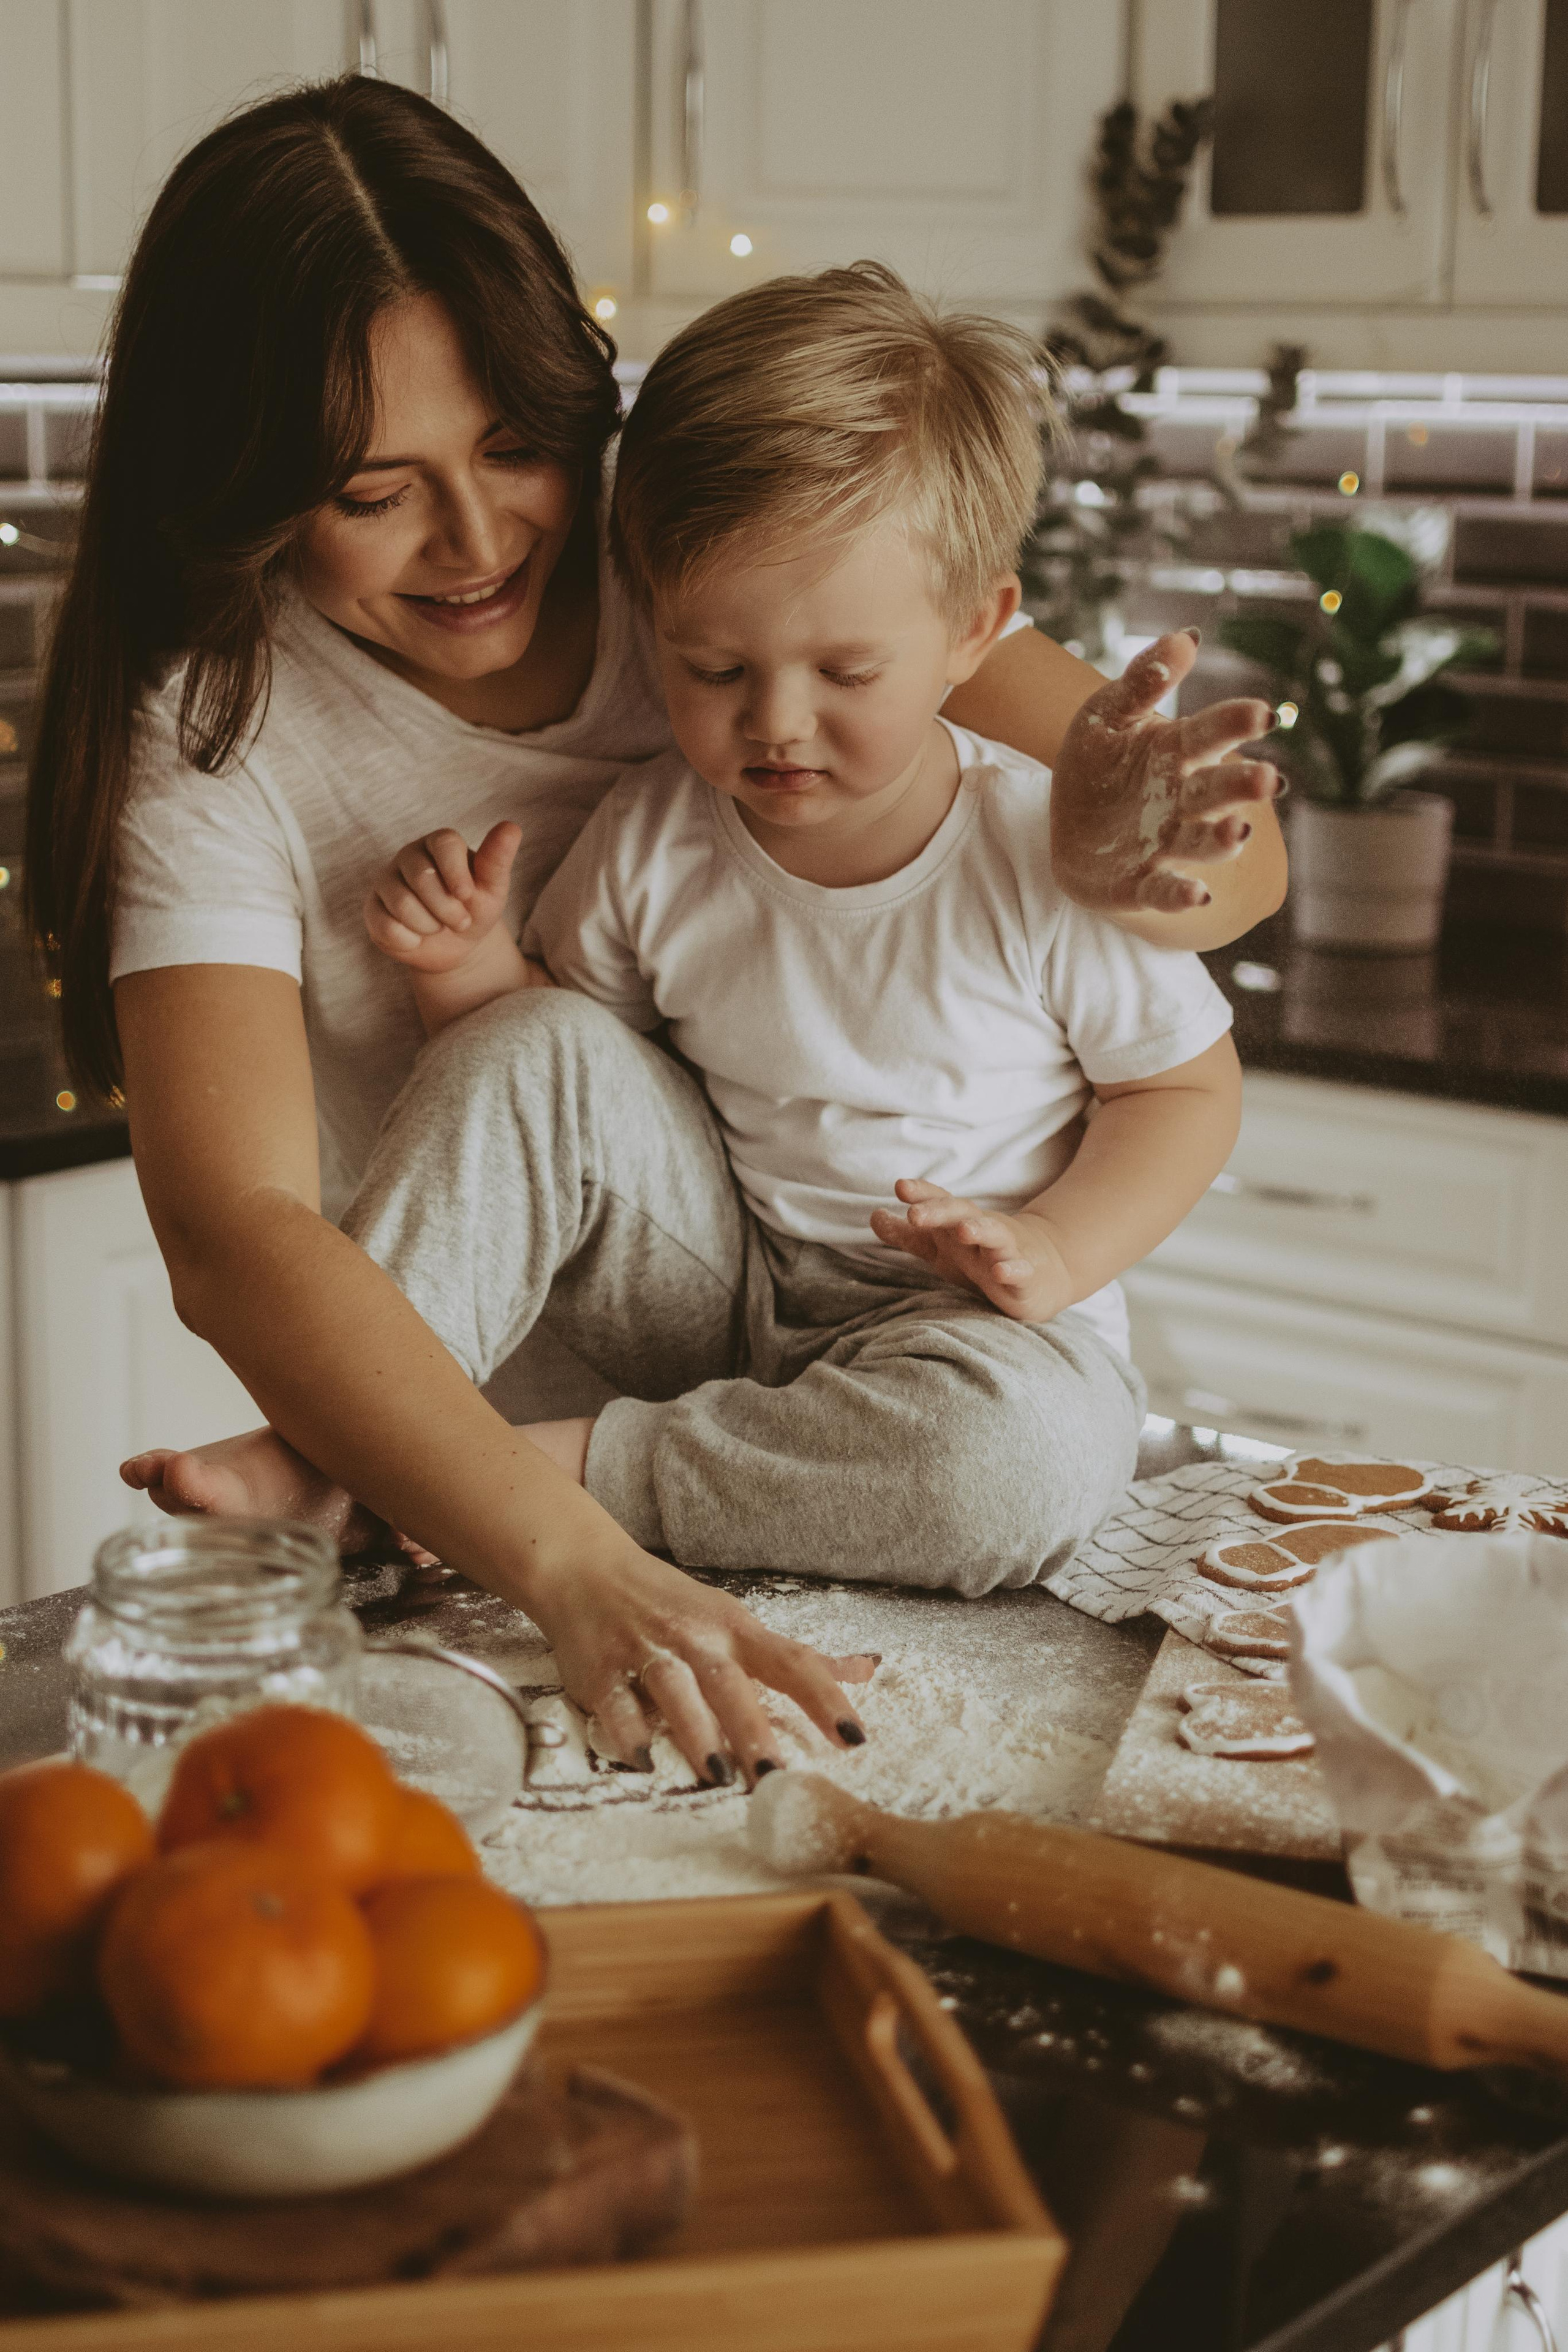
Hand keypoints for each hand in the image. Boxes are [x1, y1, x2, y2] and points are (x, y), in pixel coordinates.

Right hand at [364, 821, 523, 975]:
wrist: (456, 945)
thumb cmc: (474, 908)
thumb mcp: (492, 889)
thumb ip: (497, 859)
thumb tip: (511, 827)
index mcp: (440, 843)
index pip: (444, 843)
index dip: (456, 871)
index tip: (467, 895)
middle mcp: (409, 856)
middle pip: (421, 875)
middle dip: (446, 907)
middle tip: (461, 921)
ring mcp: (387, 881)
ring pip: (401, 903)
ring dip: (429, 925)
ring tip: (439, 926)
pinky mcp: (373, 908)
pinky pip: (386, 926)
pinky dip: (409, 940)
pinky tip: (417, 937)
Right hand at [525, 1536, 877, 1788]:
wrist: (587, 1569)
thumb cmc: (673, 1604)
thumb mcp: (736, 1622)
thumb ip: (795, 1658)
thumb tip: (867, 1671)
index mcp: (734, 1630)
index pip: (792, 1662)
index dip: (825, 1699)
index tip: (854, 1739)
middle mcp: (695, 1639)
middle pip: (731, 1684)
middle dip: (753, 1730)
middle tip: (777, 1777)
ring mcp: (646, 1651)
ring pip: (676, 1691)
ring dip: (696, 1733)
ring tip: (716, 1776)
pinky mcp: (601, 1671)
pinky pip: (616, 1704)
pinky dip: (629, 1732)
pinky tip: (643, 1761)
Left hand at [871, 1178, 1075, 1323]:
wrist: (1041, 1272)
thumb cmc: (980, 1257)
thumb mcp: (941, 1248)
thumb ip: (909, 1236)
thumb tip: (874, 1216)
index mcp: (959, 1223)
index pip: (940, 1202)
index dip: (922, 1193)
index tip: (900, 1187)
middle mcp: (982, 1232)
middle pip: (963, 1214)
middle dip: (940, 1211)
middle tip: (915, 1214)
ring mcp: (1007, 1252)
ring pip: (995, 1236)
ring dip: (979, 1231)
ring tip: (962, 1230)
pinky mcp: (1025, 1277)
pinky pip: (1020, 1271)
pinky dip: (1012, 1269)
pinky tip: (1000, 1271)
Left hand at [1050, 631, 1279, 915]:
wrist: (1066, 827)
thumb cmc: (1098, 764)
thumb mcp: (1108, 714)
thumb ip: (1143, 681)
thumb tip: (1186, 638)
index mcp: (1177, 751)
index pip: (1212, 732)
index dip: (1236, 723)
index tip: (1262, 713)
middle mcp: (1181, 799)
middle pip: (1217, 790)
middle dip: (1242, 786)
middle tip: (1267, 781)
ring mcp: (1164, 843)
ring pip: (1200, 841)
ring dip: (1220, 839)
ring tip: (1236, 831)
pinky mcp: (1139, 883)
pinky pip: (1163, 890)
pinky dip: (1179, 893)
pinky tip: (1198, 893)